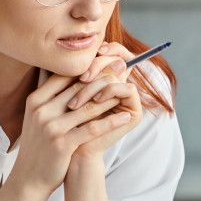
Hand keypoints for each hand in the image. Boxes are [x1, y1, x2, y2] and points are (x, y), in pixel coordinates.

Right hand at [8, 72, 130, 196]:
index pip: (63, 76)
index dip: (86, 68)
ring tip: (126, 92)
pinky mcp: (62, 144)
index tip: (104, 61)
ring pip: (88, 107)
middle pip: (78, 87)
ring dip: (110, 98)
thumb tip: (69, 75)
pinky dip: (111, 122)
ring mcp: (51, 127)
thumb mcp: (38, 117)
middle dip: (102, 78)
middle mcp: (41, 110)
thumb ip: (51, 98)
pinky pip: (93, 128)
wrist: (29, 177)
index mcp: (35, 100)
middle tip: (120, 69)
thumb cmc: (39, 145)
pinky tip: (125, 117)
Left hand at [68, 42, 142, 164]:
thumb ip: (70, 73)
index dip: (106, 48)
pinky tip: (96, 100)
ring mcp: (129, 99)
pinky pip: (128, 89)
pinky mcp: (135, 112)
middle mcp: (121, 86)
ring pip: (119, 75)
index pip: (114, 53)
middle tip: (82, 76)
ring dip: (98, 83)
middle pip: (117, 59)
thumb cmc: (65, 124)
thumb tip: (66, 48)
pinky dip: (111, 92)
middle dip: (97, 65)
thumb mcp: (65, 94)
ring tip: (82, 96)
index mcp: (106, 79)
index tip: (92, 50)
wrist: (72, 152)